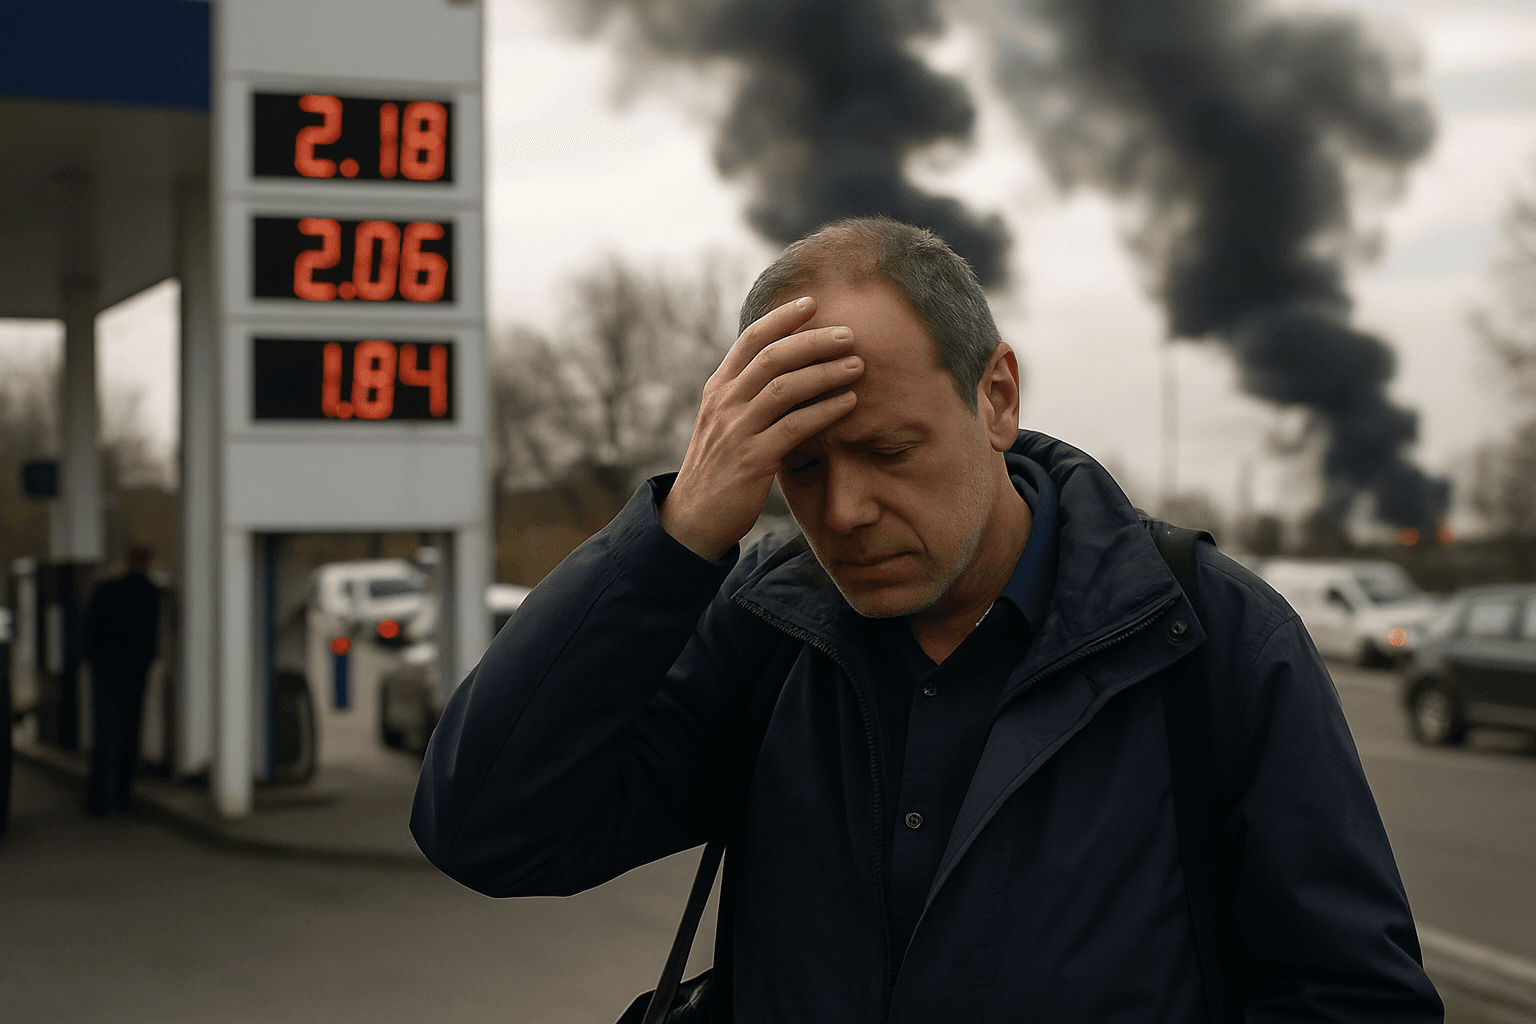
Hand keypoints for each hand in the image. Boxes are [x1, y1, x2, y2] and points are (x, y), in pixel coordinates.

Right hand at [661, 295, 862, 560]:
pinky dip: (825, 411)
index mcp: (718, 390)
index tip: (812, 302)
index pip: (750, 340)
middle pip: (772, 357)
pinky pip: (795, 427)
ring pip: (785, 388)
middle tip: (848, 333)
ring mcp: (736, 431)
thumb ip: (749, 396)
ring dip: (825, 373)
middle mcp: (724, 404)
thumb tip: (788, 371)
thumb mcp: (725, 424)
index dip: (781, 318)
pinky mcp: (752, 460)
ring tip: (857, 365)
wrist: (692, 520)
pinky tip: (849, 403)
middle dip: (813, 341)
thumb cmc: (719, 470)